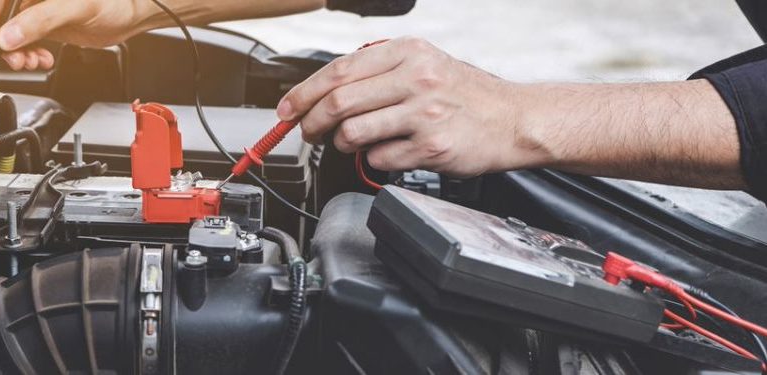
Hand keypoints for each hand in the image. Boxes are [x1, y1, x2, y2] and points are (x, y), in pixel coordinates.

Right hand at [0, 0, 151, 69]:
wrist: (131, 14)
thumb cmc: (113, 1)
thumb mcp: (75, 8)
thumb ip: (40, 20)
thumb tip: (8, 36)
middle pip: (1, 18)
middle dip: (4, 42)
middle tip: (16, 59)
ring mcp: (38, 10)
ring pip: (12, 33)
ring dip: (18, 52)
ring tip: (31, 62)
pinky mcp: (46, 25)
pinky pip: (27, 42)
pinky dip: (30, 54)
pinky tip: (42, 60)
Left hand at [277, 36, 540, 177]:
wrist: (515, 120)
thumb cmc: (465, 95)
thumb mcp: (424, 64)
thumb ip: (378, 73)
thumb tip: (323, 92)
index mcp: (408, 52)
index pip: (339, 71)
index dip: (304, 93)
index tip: (286, 109)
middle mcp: (416, 78)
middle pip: (339, 102)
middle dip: (312, 123)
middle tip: (308, 133)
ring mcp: (424, 113)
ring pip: (354, 133)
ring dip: (343, 144)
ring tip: (352, 143)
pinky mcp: (431, 146)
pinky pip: (380, 159)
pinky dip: (375, 161)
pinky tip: (390, 152)